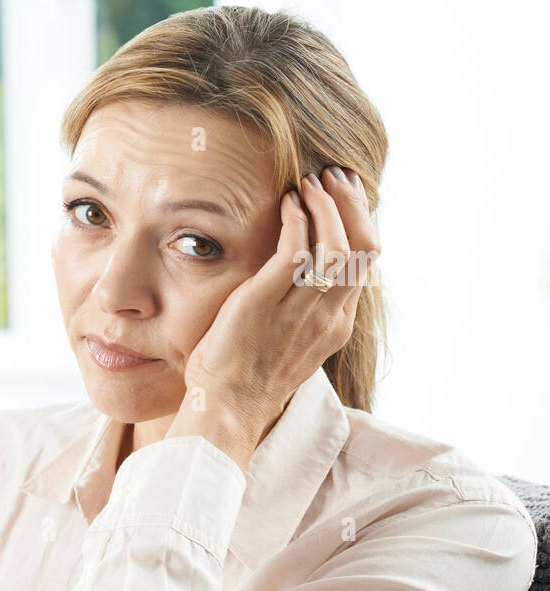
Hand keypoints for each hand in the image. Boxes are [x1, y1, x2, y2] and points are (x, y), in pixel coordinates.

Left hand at [180, 166, 380, 436]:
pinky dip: (296, 220)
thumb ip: (300, 314)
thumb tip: (297, 280)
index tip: (346, 196)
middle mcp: (326, 316)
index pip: (365, 263)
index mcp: (335, 326)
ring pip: (335, 244)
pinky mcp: (264, 303)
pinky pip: (295, 250)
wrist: (225, 413)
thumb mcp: (287, 346)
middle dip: (351, 205)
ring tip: (310, 183)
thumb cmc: (244, 382)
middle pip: (361, 248)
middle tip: (334, 177)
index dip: (360, 223)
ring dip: (325, 206)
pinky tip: (287, 205)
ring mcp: (298, 310)